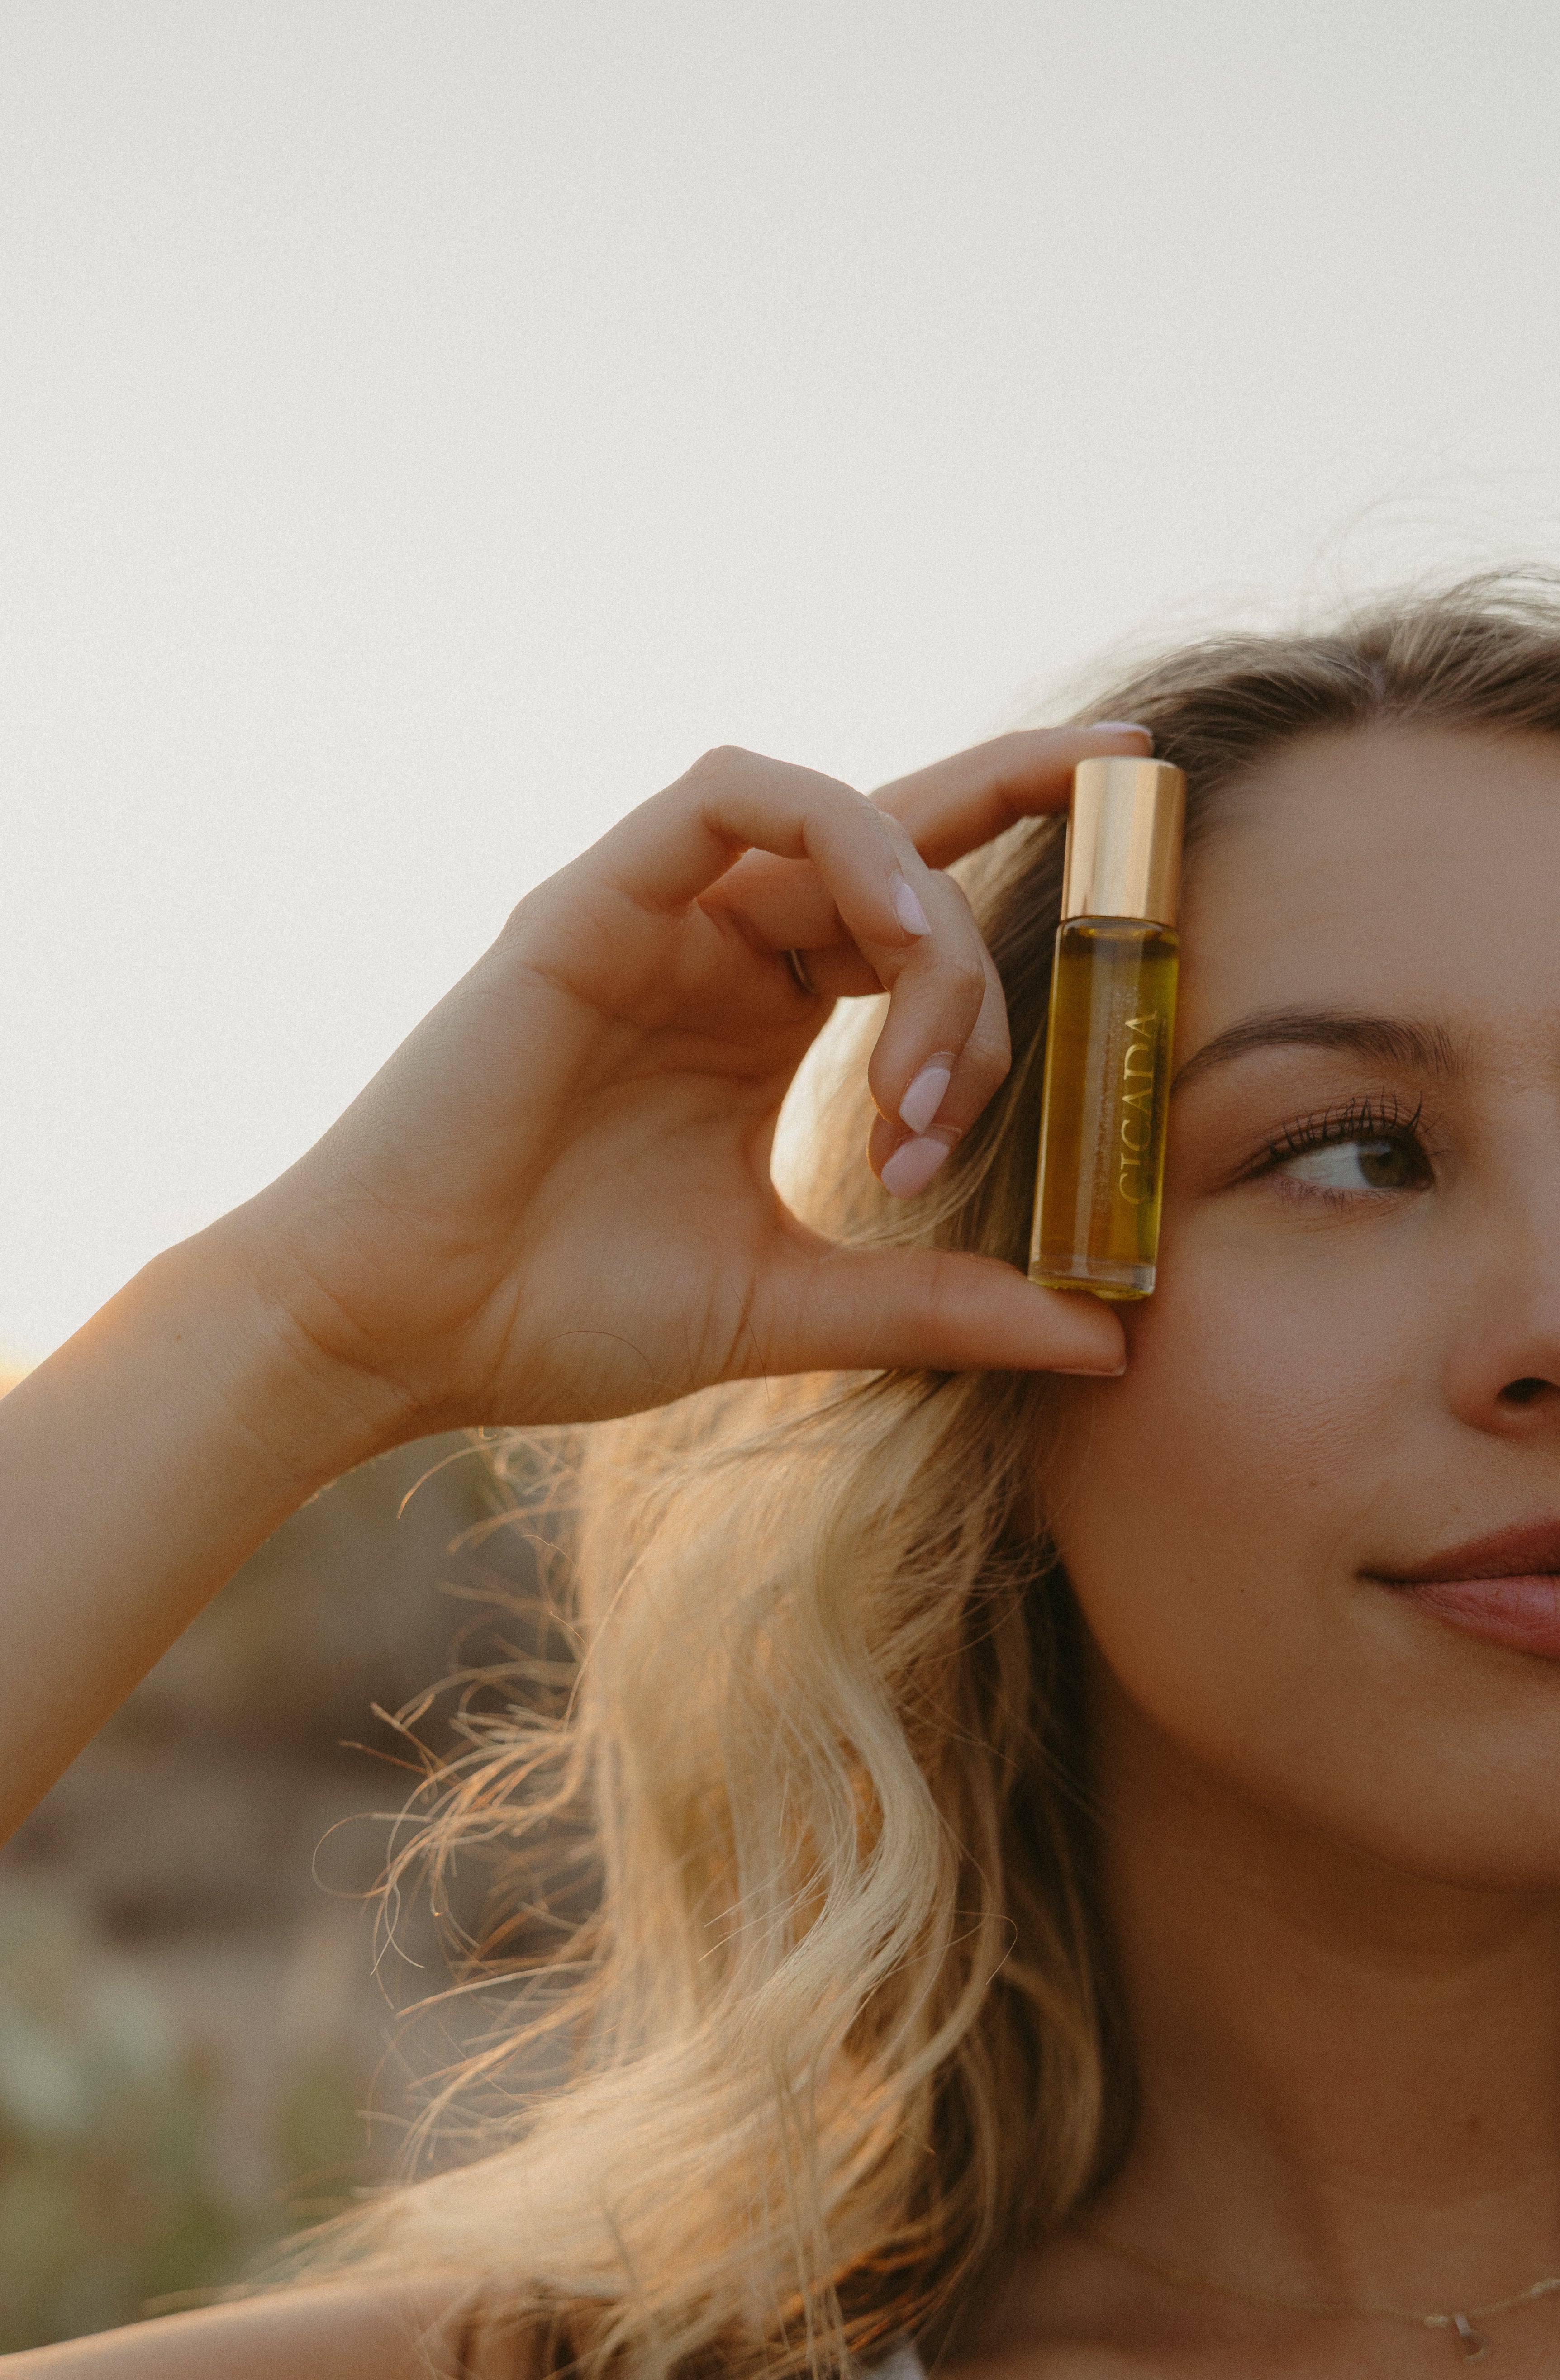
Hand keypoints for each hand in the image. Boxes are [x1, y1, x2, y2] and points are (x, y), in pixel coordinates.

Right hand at [230, 728, 1144, 1436]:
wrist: (401, 1334)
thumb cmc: (563, 1316)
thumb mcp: (789, 1305)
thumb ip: (941, 1305)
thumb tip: (1110, 1339)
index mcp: (763, 1024)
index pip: (916, 910)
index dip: (1031, 863)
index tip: (1151, 875)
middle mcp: (718, 950)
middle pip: (904, 839)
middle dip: (1028, 830)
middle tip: (1121, 917)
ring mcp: (655, 916)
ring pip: (839, 823)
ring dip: (930, 920)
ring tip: (938, 1068)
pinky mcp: (590, 899)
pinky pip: (730, 793)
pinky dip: (837, 830)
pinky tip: (894, 921)